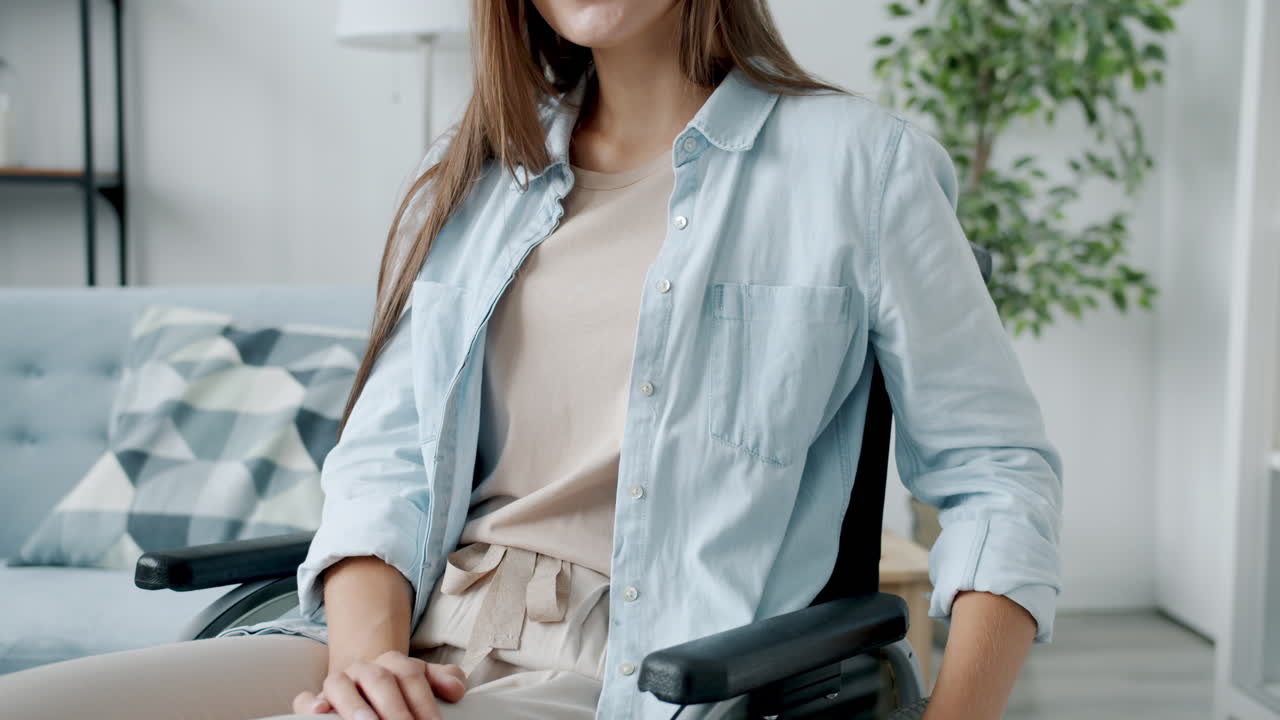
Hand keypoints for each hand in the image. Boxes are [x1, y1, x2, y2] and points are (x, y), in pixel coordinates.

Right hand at [292, 650, 466, 719]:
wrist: (365, 686)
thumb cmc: (399, 690)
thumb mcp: (423, 682)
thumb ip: (443, 680)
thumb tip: (457, 689)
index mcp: (394, 663)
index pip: (411, 675)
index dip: (423, 701)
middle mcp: (365, 669)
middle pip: (380, 681)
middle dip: (394, 709)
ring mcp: (338, 682)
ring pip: (340, 684)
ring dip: (355, 706)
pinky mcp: (316, 699)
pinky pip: (306, 698)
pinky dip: (310, 704)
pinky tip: (320, 712)